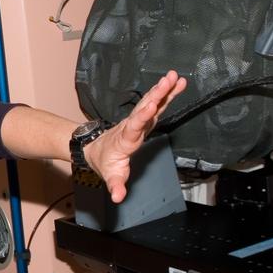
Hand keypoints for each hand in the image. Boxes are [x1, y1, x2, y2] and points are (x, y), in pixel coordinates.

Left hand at [85, 71, 186, 203]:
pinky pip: (156, 104)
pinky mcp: (144, 118)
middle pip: (144, 108)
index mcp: (125, 139)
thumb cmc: (105, 161)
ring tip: (174, 76)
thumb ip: (115, 185)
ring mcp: (138, 120)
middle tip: (167, 80)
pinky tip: (177, 83)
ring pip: (151, 102)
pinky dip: (166, 93)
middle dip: (156, 94)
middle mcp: (132, 125)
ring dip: (162, 89)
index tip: (151, 105)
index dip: (142, 117)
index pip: (134, 126)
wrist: (96, 149)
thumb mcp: (110, 176)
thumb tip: (117, 197)